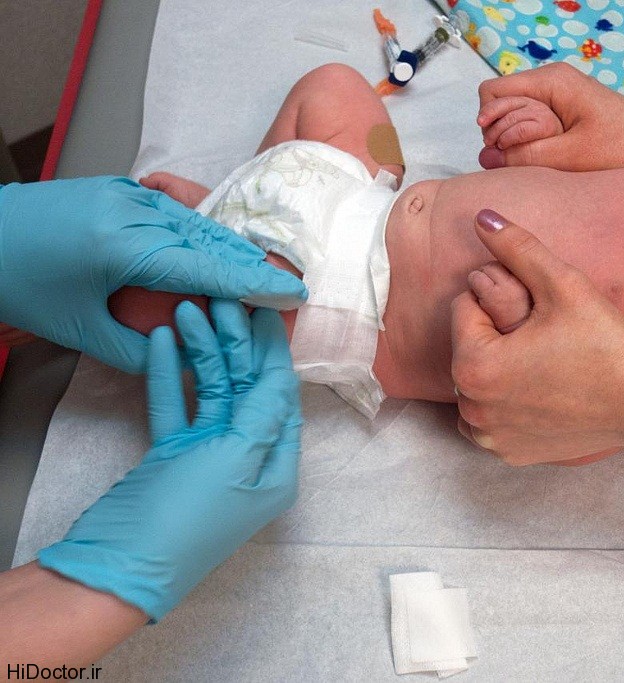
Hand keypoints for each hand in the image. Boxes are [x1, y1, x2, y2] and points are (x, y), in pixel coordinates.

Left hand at [0, 177, 307, 371]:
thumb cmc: (18, 283)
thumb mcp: (79, 330)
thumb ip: (139, 350)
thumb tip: (186, 357)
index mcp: (126, 247)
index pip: (209, 268)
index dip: (256, 284)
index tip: (294, 294)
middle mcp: (133, 212)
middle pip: (212, 241)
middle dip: (250, 268)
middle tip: (281, 294)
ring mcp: (126, 194)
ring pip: (197, 224)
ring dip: (227, 251)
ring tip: (255, 278)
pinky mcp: (118, 190)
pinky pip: (175, 213)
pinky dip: (200, 236)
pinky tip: (212, 253)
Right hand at [37, 300, 301, 620]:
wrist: (118, 564)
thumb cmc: (188, 517)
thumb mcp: (235, 460)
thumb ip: (261, 413)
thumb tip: (283, 376)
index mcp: (277, 466)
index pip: (281, 396)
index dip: (273, 352)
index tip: (267, 310)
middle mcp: (248, 458)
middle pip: (248, 388)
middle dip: (236, 343)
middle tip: (224, 298)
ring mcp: (208, 456)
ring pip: (211, 391)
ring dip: (202, 351)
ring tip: (190, 308)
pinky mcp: (171, 455)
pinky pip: (177, 406)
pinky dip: (172, 374)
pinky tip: (165, 339)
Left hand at [451, 210, 623, 464]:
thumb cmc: (605, 341)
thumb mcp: (562, 284)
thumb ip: (517, 246)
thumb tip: (481, 217)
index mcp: (473, 365)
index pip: (464, 309)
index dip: (498, 298)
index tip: (537, 308)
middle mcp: (472, 408)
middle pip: (467, 348)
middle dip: (493, 334)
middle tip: (542, 332)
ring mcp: (491, 437)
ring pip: (474, 386)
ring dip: (494, 370)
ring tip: (540, 359)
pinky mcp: (512, 454)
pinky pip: (490, 422)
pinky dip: (503, 407)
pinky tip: (537, 391)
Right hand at [477, 63, 623, 176]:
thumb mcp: (570, 156)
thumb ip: (524, 155)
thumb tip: (487, 158)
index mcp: (550, 82)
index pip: (492, 92)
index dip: (490, 122)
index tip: (505, 148)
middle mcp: (550, 83)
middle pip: (500, 105)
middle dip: (504, 133)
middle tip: (532, 156)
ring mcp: (558, 98)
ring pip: (515, 118)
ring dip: (520, 142)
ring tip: (548, 157)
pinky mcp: (566, 114)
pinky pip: (533, 127)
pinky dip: (535, 144)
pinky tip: (554, 158)